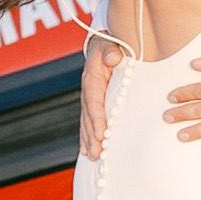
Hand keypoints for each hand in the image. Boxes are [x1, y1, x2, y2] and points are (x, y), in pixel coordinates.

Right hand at [78, 34, 109, 162]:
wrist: (101, 44)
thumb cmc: (109, 45)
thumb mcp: (110, 44)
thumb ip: (111, 50)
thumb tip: (114, 57)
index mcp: (92, 77)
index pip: (94, 100)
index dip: (97, 118)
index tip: (101, 133)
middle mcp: (87, 89)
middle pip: (88, 116)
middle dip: (92, 136)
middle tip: (96, 154)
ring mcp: (88, 98)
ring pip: (86, 121)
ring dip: (88, 140)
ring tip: (92, 156)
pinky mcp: (92, 103)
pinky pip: (88, 121)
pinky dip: (87, 136)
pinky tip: (87, 150)